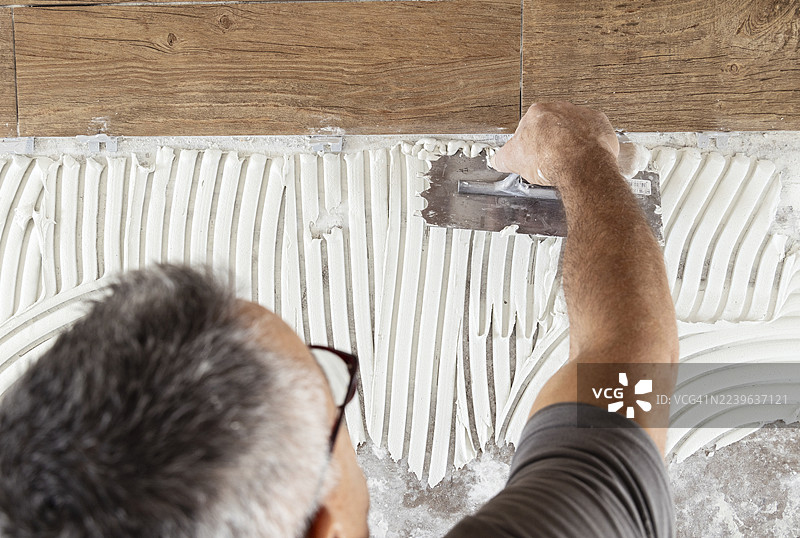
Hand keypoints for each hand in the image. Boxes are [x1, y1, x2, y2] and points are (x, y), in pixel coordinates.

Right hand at [491, 102, 619, 186]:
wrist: (579, 164)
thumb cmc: (548, 159)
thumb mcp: (512, 161)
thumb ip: (503, 158)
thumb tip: (498, 160)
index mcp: (536, 113)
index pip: (529, 126)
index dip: (530, 143)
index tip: (533, 155)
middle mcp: (559, 108)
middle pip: (553, 125)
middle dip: (551, 141)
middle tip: (550, 159)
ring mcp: (581, 115)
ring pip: (574, 128)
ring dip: (572, 141)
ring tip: (568, 161)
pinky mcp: (600, 125)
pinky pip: (594, 133)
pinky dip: (591, 144)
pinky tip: (585, 158)